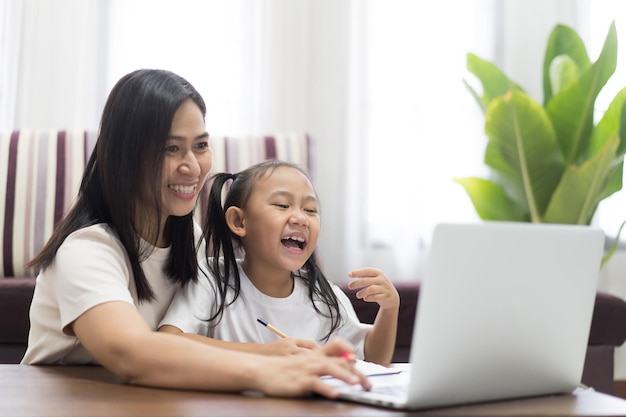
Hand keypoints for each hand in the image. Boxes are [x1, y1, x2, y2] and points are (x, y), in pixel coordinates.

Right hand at [253, 339, 370, 397]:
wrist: (262, 370)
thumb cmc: (283, 368)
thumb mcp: (302, 362)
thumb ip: (318, 362)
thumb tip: (336, 367)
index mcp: (315, 354)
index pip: (337, 346)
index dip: (349, 350)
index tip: (358, 360)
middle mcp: (314, 359)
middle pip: (339, 360)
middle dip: (356, 372)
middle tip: (368, 383)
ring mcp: (307, 370)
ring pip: (329, 368)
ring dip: (344, 375)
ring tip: (356, 383)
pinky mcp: (300, 381)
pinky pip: (315, 383)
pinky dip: (326, 388)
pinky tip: (334, 394)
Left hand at [347, 267, 398, 310]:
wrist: (392, 297)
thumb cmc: (380, 286)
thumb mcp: (374, 278)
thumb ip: (364, 276)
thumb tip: (351, 274)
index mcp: (379, 273)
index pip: (367, 271)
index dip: (357, 272)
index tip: (349, 274)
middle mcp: (382, 279)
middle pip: (366, 280)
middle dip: (356, 283)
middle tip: (350, 286)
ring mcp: (384, 288)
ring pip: (370, 289)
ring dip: (362, 292)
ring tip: (358, 295)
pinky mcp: (385, 296)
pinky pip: (375, 297)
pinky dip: (368, 298)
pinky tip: (365, 298)